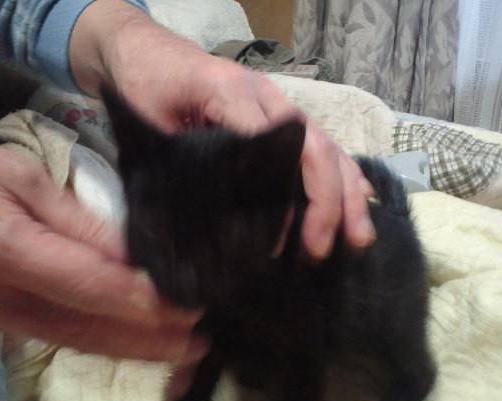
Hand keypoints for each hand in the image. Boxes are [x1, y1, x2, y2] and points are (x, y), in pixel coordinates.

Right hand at [0, 140, 205, 363]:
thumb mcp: (20, 178)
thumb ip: (78, 222)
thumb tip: (133, 257)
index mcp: (6, 250)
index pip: (91, 286)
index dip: (143, 303)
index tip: (189, 309)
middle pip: (85, 329)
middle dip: (146, 342)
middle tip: (198, 344)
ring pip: (73, 340)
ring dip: (128, 349)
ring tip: (179, 350)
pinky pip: (56, 335)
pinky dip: (101, 340)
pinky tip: (134, 341)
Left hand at [70, 0, 375, 259]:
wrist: (142, 50)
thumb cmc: (144, 84)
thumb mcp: (153, 121)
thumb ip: (189, 157)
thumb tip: (226, 213)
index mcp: (232, 93)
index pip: (274, 147)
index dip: (284, 197)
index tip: (282, 242)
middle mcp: (266, 95)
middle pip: (315, 147)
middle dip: (327, 201)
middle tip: (321, 249)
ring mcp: (278, 103)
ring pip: (327, 147)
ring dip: (348, 194)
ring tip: (359, 237)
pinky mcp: (280, 114)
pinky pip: (321, 144)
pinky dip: (344, 174)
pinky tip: (359, 199)